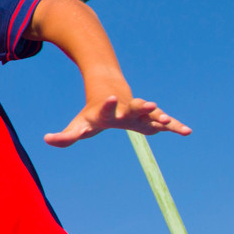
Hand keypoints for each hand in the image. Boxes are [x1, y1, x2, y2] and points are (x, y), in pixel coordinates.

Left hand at [44, 94, 191, 147]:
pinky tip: (187, 132)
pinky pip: (164, 123)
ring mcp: (138, 112)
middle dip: (140, 107)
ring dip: (158, 115)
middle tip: (150, 103)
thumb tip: (47, 140)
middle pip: (132, 108)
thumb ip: (65, 136)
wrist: (111, 94)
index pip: (105, 109)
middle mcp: (124, 110)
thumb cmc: (93, 114)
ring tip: (166, 119)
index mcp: (105, 111)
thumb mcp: (77, 125)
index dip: (108, 105)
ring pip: (149, 112)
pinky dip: (174, 126)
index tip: (110, 99)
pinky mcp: (148, 117)